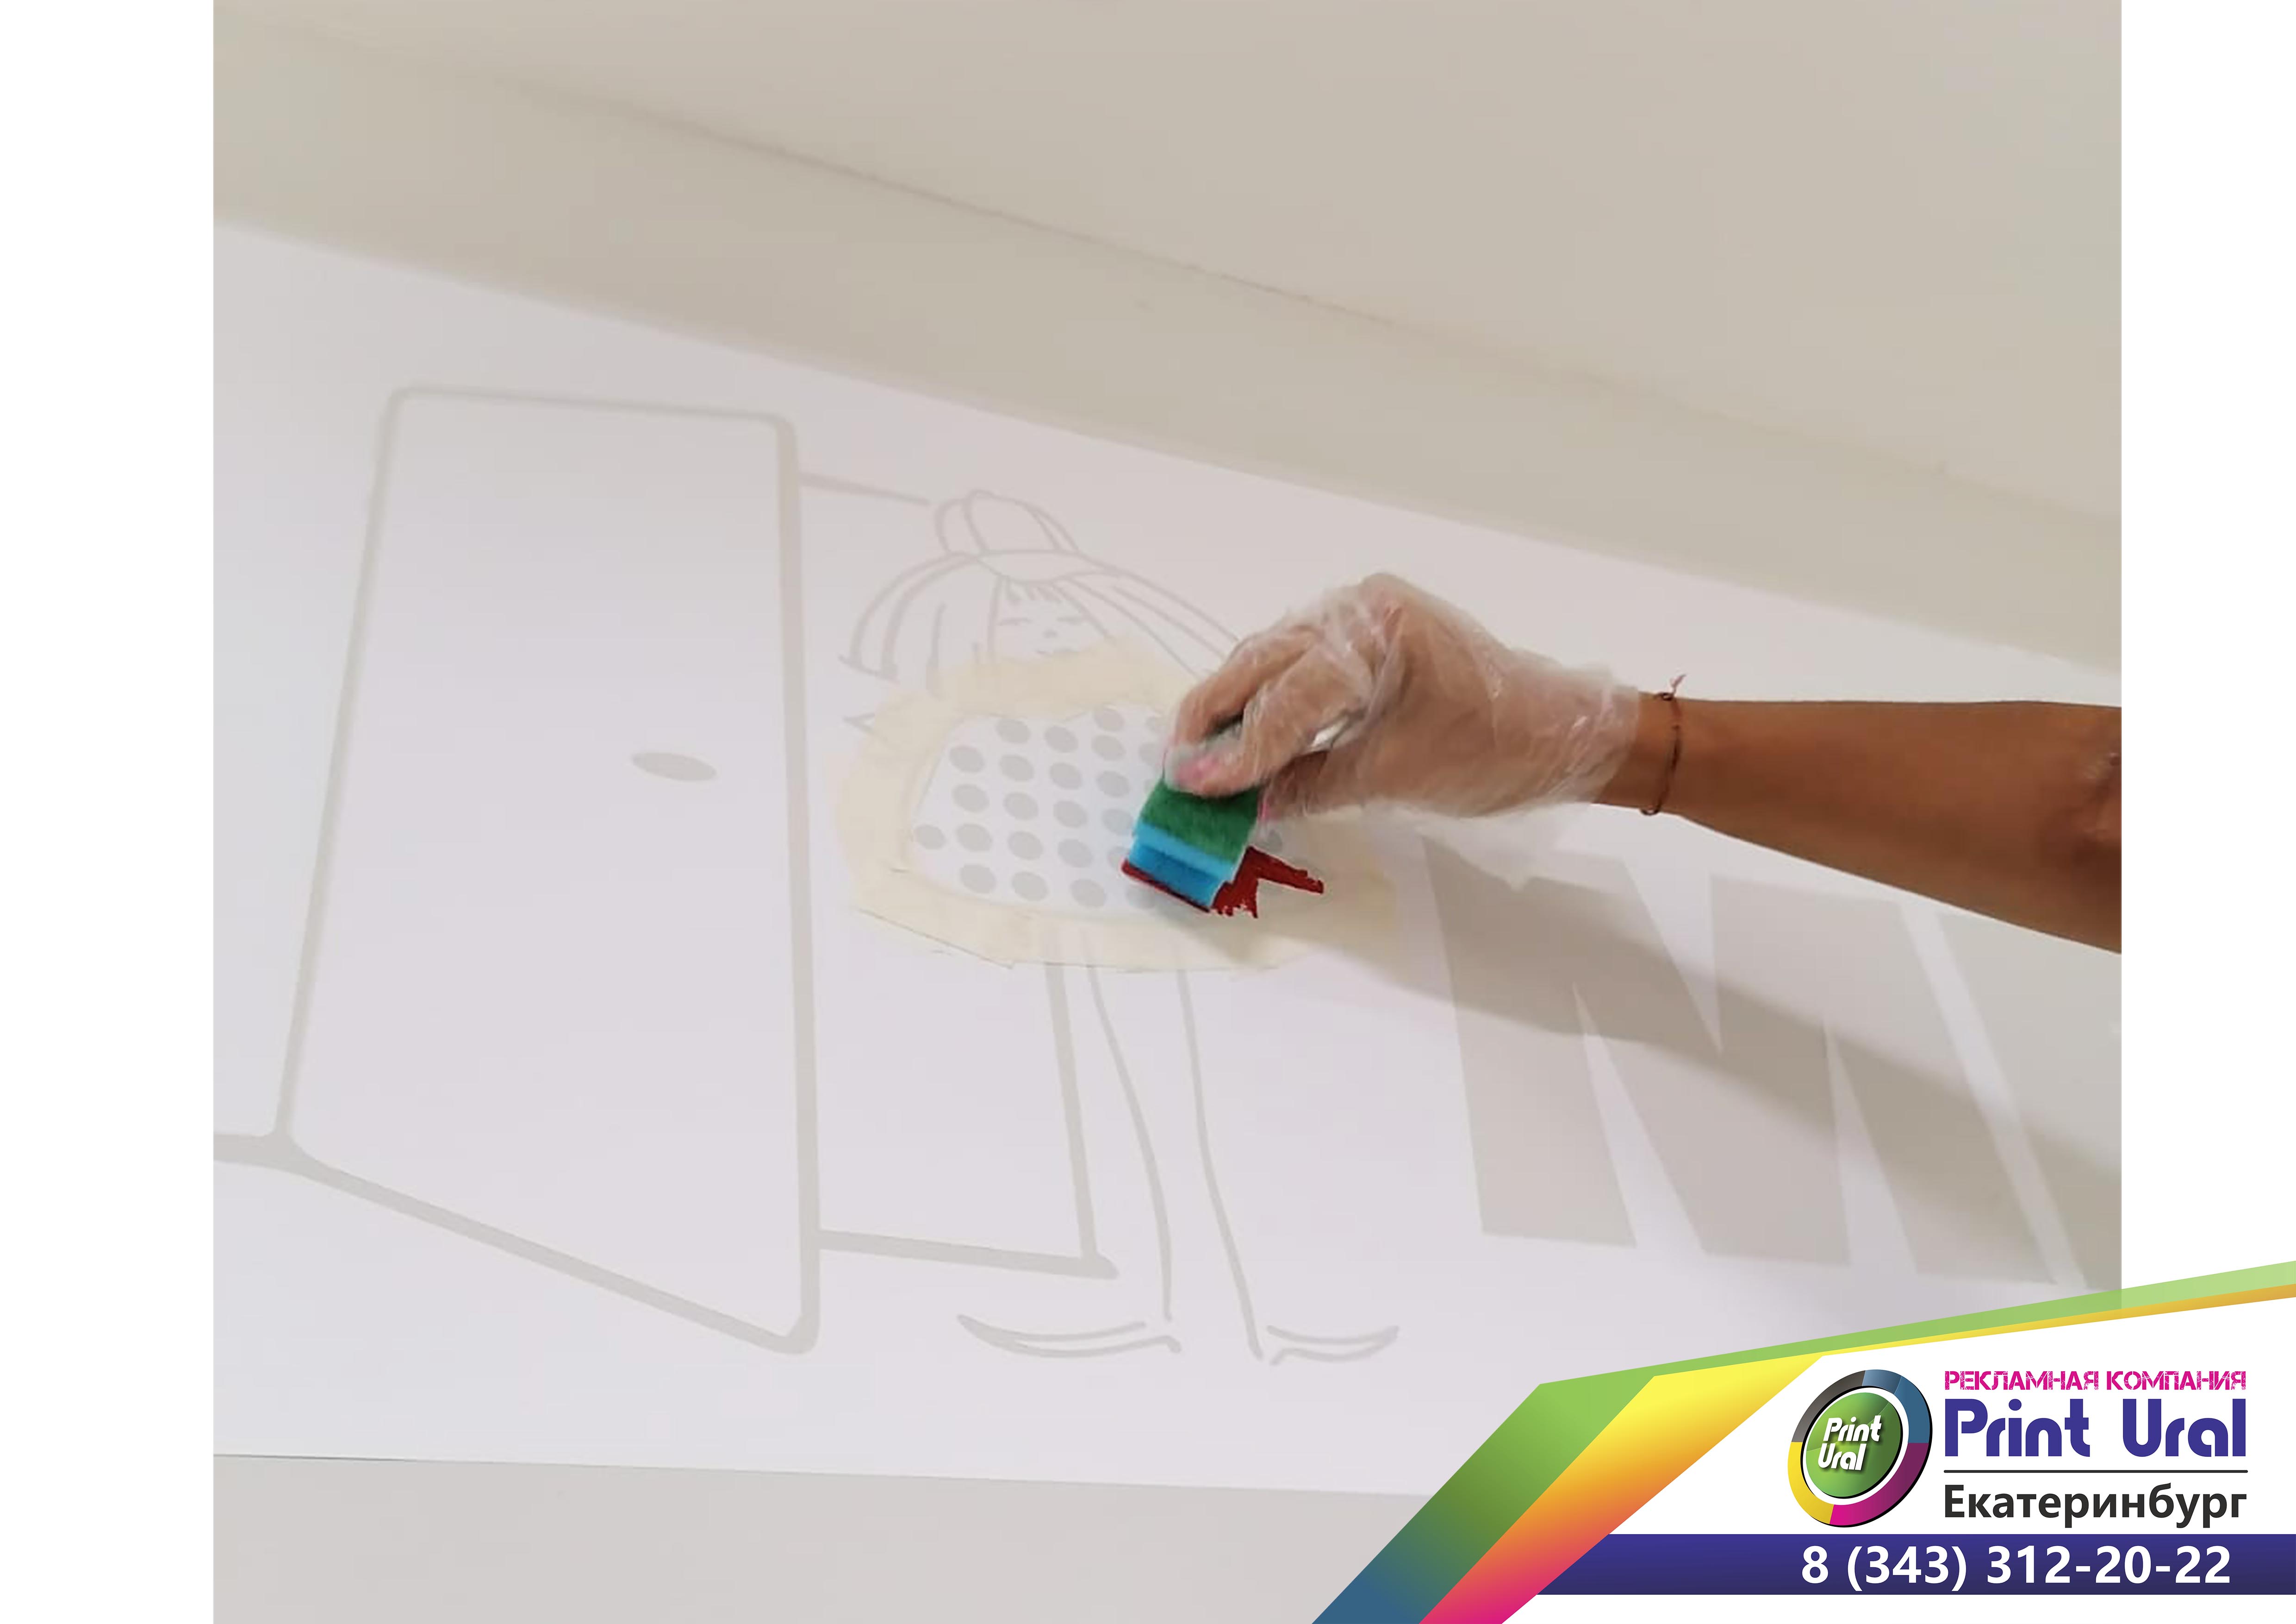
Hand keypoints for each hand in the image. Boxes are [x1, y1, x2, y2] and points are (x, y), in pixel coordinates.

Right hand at [1164, 574, 1639, 818]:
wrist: (1563, 733)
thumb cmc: (1495, 751)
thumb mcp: (1396, 775)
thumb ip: (1313, 784)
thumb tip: (1246, 803)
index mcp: (1377, 630)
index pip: (1289, 693)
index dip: (1238, 746)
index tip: (1193, 784)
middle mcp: (1362, 609)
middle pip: (1266, 661)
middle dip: (1217, 714)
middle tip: (1175, 766)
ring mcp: (1364, 618)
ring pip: (1274, 660)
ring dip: (1236, 708)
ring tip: (1197, 757)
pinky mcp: (1368, 639)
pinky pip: (1300, 667)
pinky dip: (1269, 703)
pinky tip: (1244, 739)